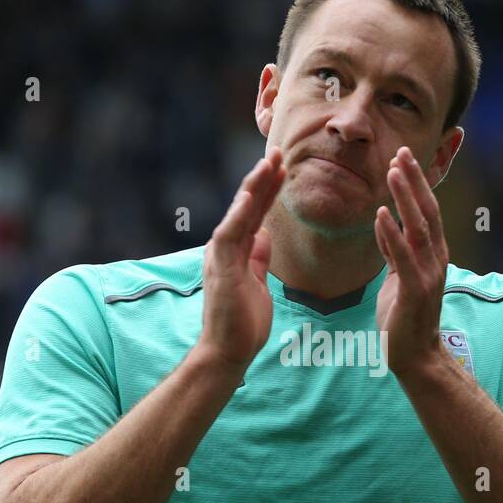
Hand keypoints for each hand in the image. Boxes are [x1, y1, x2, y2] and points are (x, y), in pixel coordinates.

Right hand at [197, 148, 284, 374]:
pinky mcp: (219, 268)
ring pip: (238, 213)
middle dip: (262, 178)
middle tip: (278, 152)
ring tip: (268, 163)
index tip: (283, 168)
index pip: (254, 213)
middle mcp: (224, 248)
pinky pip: (229, 235)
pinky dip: (238, 214)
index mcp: (235, 250)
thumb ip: (258, 258)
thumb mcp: (258, 282)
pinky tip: (249, 196)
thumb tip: (264, 236)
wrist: (228, 351)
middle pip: (246, 206)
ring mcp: (220, 256)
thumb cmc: (243, 323)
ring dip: (253, 187)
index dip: (268, 190)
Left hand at [374, 146, 448, 379]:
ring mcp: (428, 274)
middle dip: (414, 181)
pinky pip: (403, 256)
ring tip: (393, 171)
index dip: (416, 185)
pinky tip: (381, 213)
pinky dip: (391, 233)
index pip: (427, 212)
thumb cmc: (404, 319)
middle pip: (428, 211)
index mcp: (433, 255)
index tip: (404, 158)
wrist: (416, 357)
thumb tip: (385, 225)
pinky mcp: (415, 291)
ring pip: (418, 227)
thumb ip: (394, 252)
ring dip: (405, 197)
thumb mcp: (398, 278)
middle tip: (401, 152)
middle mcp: (436, 260)